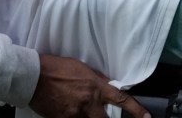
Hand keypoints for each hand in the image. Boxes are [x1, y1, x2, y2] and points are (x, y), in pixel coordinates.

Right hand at [29, 54, 150, 117]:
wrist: (34, 76)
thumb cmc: (56, 67)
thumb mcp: (80, 67)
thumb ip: (95, 78)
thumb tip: (107, 85)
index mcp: (94, 86)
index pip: (120, 99)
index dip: (136, 110)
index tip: (147, 117)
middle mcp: (88, 102)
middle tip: (104, 116)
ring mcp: (76, 114)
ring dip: (89, 117)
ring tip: (76, 104)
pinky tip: (67, 110)